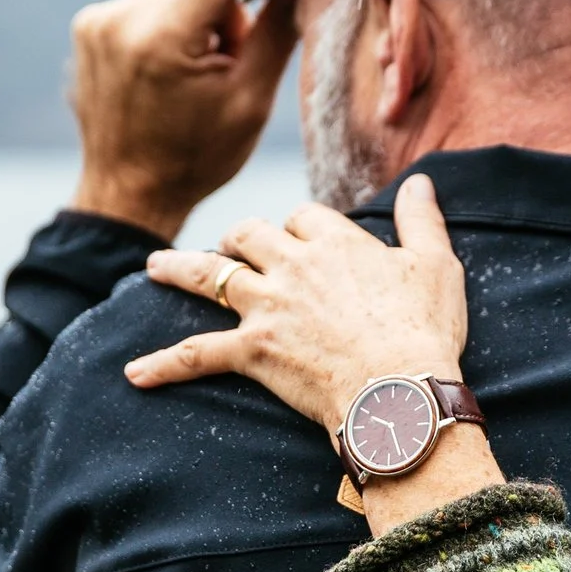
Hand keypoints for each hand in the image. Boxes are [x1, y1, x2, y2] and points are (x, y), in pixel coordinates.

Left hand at [65, 0, 294, 240]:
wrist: (128, 194)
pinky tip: (166, 71)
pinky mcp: (88, 25)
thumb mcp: (251, 101)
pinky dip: (166, 26)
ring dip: (195, 19)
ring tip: (193, 74)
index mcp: (163, 37)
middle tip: (227, 64)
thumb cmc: (196, 157)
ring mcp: (98, 21)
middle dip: (224, 12)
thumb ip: (276, 31)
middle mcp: (122, 19)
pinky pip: (146, 4)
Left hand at [126, 176, 501, 531]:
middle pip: (249, 234)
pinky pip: (197, 353)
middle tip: (232, 248)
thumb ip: (421, 218)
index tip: (305, 241)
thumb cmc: (425, 330)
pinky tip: (135, 373)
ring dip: (179, 268)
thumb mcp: (435, 264)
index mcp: (334, 241)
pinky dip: (164, 365)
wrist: (400, 390)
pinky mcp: (252, 350)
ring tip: (155, 266)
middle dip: (239, 237)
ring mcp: (266, 307)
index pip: (303, 216)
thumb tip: (420, 180)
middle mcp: (292, 265)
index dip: (301, 227)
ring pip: (210, 276)